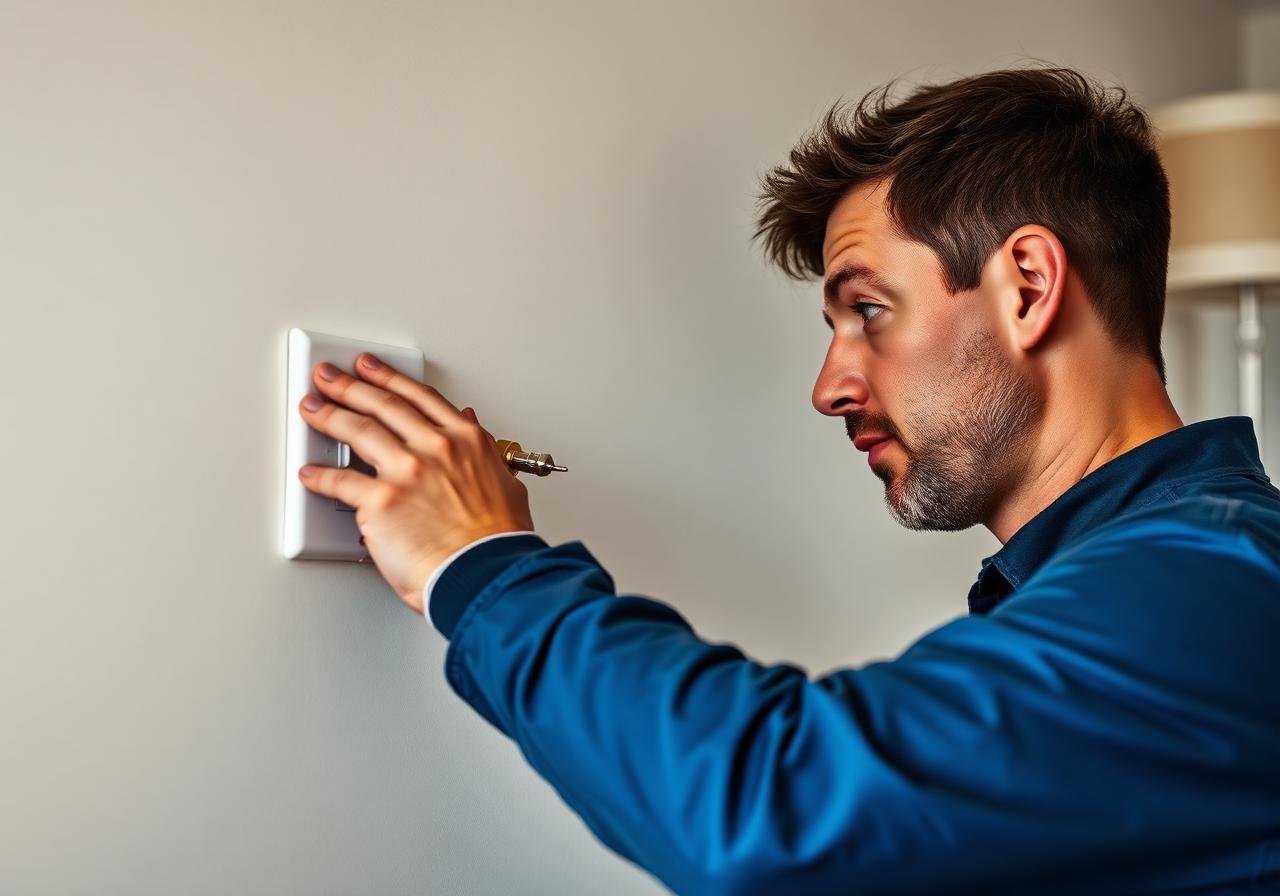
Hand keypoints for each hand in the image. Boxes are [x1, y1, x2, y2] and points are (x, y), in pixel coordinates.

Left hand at [297, 353, 534, 614]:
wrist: (486, 575)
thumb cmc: (497, 543)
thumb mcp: (505, 485)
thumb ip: (484, 455)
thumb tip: (474, 433)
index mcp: (466, 441)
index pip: (419, 397)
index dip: (389, 378)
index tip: (370, 367)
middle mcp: (435, 447)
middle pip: (383, 405)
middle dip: (349, 385)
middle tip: (328, 375)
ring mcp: (406, 471)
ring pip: (358, 430)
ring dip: (328, 415)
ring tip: (311, 408)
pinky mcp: (381, 501)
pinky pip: (340, 482)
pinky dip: (320, 476)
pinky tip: (309, 472)